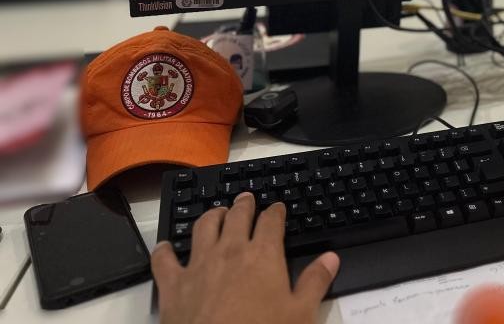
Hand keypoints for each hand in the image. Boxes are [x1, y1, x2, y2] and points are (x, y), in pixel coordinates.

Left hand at [151, 191, 339, 323]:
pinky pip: (164, 260)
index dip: (276, 211)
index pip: (272, 221)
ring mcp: (199, 265)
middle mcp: (230, 251)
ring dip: (212, 216)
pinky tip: (165, 247)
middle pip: (237, 216)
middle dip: (244, 204)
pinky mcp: (173, 285)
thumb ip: (315, 282)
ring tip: (217, 213)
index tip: (278, 208)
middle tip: (247, 199)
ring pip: (204, 227)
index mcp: (263, 256)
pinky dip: (164, 251)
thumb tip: (331, 258)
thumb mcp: (300, 314)